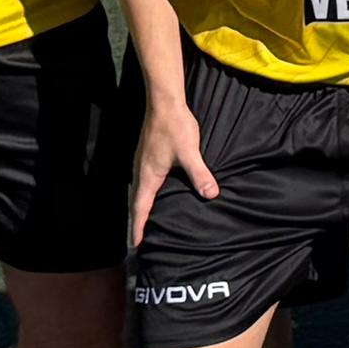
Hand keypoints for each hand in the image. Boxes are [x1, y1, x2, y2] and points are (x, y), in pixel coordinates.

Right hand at [125, 80, 219, 244]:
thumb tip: (211, 195)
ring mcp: (143, 163)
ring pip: (141, 192)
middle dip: (140, 222)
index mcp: (148, 176)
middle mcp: (141, 172)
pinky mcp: (149, 156)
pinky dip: (149, 194)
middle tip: (143, 241)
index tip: (137, 245)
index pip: (140, 208)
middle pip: (137, 203)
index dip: (139, 228)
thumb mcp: (189, 153)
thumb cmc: (174, 126)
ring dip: (144, 208)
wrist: (164, 102)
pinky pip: (146, 182)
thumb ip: (199, 175)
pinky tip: (160, 195)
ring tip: (151, 222)